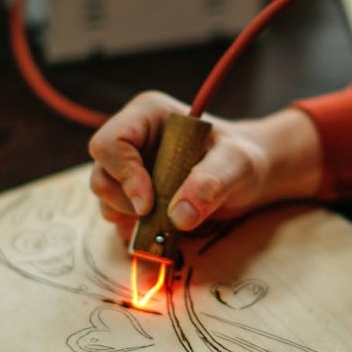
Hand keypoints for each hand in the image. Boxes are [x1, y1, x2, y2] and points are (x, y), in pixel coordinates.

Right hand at [88, 91, 321, 242]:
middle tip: (158, 217)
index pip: (110, 143)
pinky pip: (120, 218)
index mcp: (148, 116)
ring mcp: (130, 169)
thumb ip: (212, 181)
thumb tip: (180, 215)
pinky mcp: (135, 195)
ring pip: (107, 200)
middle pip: (102, 175)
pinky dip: (137, 233)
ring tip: (167, 225)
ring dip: (130, 220)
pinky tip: (162, 235)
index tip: (149, 203)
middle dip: (125, 203)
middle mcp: (133, 140)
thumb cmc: (243, 158)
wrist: (249, 177)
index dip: (123, 174)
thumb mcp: (237, 163)